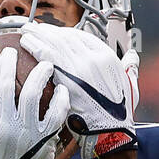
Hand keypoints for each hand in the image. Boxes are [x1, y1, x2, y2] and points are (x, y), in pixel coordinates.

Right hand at [0, 46, 69, 158]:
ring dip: (40, 74)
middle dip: (10, 62)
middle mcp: (3, 126)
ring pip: (33, 94)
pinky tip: (61, 89)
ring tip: (45, 64)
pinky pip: (56, 114)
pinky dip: (61, 99)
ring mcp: (25, 133)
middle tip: (14, 52)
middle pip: (7, 85)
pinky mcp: (44, 139)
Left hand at [18, 24, 137, 158]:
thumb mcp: (130, 85)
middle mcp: (94, 58)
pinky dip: (36, 47)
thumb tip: (132, 56)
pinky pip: (48, 56)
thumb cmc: (118, 113)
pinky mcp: (66, 78)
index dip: (65, 33)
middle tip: (35, 28)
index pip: (82, 37)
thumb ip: (129, 67)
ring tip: (26, 31)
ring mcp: (79, 67)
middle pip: (66, 37)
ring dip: (38, 35)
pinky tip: (27, 43)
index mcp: (107, 57)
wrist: (109, 130)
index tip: (54, 32)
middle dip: (48, 31)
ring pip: (55, 44)